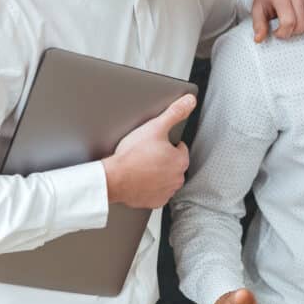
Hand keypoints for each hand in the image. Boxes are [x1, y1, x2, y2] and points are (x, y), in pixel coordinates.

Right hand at [102, 94, 195, 208]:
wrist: (113, 178)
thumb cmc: (131, 156)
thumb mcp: (155, 127)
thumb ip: (174, 113)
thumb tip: (189, 101)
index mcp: (181, 160)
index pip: (179, 148)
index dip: (166, 143)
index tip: (154, 144)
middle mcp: (177, 178)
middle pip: (173, 163)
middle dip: (162, 158)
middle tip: (146, 155)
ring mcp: (167, 191)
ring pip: (166, 178)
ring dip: (157, 173)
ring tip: (142, 166)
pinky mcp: (155, 201)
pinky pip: (157, 192)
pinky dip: (150, 187)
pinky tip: (140, 179)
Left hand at [252, 0, 303, 42]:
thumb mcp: (258, 7)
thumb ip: (258, 25)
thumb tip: (259, 39)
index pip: (289, 23)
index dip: (282, 33)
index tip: (277, 31)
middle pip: (301, 26)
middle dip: (292, 32)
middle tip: (285, 26)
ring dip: (303, 29)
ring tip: (294, 22)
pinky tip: (302, 17)